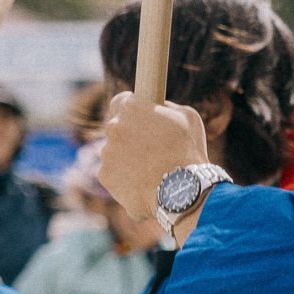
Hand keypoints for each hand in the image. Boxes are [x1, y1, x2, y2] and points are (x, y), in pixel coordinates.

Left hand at [92, 94, 209, 243]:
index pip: (121, 101)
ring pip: (114, 151)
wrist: (181, 192)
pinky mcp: (105, 176)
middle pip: (116, 127)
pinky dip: (124, 178)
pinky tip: (144, 183)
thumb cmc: (188, 152)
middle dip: (129, 135)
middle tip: (149, 147)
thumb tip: (160, 108)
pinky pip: (113, 173)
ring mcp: (107, 153)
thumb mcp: (187, 117)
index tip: (139, 118)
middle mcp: (114, 127)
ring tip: (150, 170)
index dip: (131, 110)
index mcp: (132, 107)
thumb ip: (167, 107)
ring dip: (127, 157)